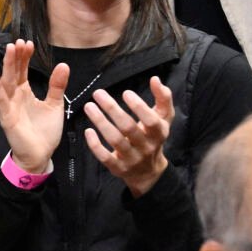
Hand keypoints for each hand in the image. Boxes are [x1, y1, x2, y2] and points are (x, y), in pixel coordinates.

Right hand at [0, 39, 67, 173]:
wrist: (40, 155)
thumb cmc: (45, 131)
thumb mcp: (55, 104)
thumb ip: (57, 85)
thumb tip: (63, 64)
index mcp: (25, 92)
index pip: (22, 70)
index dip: (24, 57)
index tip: (28, 43)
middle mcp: (15, 96)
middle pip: (13, 72)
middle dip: (16, 57)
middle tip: (19, 41)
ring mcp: (9, 105)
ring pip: (6, 82)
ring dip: (7, 66)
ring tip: (9, 49)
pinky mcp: (7, 116)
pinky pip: (1, 99)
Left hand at [81, 78, 174, 196]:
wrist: (148, 171)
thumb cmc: (153, 137)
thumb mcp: (164, 119)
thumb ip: (163, 98)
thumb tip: (155, 79)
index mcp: (159, 133)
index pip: (151, 120)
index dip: (139, 106)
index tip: (125, 92)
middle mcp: (146, 147)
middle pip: (129, 128)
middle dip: (112, 109)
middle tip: (98, 93)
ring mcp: (132, 159)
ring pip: (115, 140)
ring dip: (100, 122)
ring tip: (89, 106)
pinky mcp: (118, 168)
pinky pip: (105, 158)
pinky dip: (95, 145)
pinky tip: (87, 131)